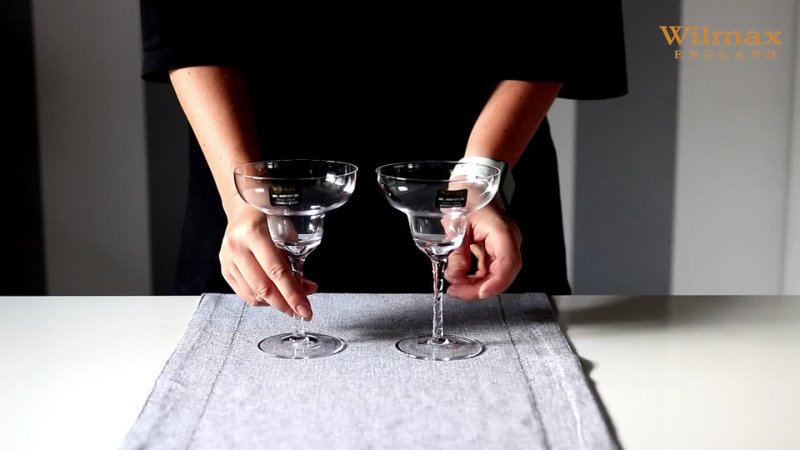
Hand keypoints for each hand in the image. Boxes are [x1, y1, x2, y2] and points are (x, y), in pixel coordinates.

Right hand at [219, 196, 316, 318]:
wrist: (242, 206)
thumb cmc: (268, 215)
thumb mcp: (286, 227)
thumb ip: (295, 256)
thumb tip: (307, 287)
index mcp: (254, 232)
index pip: (276, 271)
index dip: (292, 294)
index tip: (305, 309)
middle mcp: (237, 247)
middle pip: (263, 287)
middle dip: (286, 303)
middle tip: (302, 311)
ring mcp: (227, 259)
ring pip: (253, 294)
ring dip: (275, 302)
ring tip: (292, 301)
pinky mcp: (225, 268)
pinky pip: (244, 293)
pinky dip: (262, 300)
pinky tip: (274, 297)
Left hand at [445, 199, 521, 299]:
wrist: (470, 185)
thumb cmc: (467, 196)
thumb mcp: (456, 223)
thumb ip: (456, 252)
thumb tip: (455, 275)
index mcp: (502, 231)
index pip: (508, 263)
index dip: (496, 282)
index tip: (479, 293)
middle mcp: (507, 241)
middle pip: (502, 274)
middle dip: (479, 288)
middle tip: (456, 292)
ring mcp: (502, 245)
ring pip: (495, 275)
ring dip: (476, 285)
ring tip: (455, 287)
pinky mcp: (494, 249)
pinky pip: (488, 269)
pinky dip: (475, 278)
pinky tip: (461, 279)